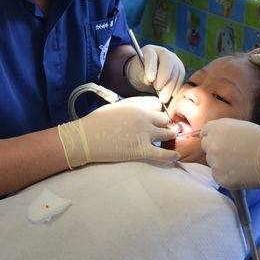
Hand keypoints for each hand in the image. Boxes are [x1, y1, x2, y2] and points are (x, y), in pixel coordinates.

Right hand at [58, 96, 178, 168]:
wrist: (84, 138)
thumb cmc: (95, 123)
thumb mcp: (115, 108)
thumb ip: (131, 108)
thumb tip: (141, 113)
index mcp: (136, 105)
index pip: (157, 105)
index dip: (156, 112)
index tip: (154, 119)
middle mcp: (143, 116)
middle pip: (165, 119)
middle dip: (163, 125)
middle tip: (161, 132)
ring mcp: (144, 133)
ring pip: (168, 133)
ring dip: (168, 137)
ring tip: (168, 142)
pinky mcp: (141, 150)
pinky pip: (163, 153)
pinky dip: (171, 155)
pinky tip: (176, 155)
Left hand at [125, 45, 184, 102]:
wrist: (148, 75)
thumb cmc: (140, 73)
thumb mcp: (137, 74)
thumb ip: (142, 76)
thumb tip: (150, 81)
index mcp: (150, 50)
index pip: (151, 56)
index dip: (151, 67)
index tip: (150, 79)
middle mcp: (164, 53)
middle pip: (168, 62)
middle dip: (164, 77)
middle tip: (158, 89)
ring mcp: (174, 60)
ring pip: (176, 71)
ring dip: (171, 85)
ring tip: (164, 97)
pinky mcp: (180, 70)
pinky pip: (181, 78)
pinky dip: (177, 87)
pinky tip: (171, 95)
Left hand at [201, 118, 259, 189]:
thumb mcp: (240, 125)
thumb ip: (222, 127)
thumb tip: (211, 132)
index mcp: (217, 129)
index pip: (205, 132)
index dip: (214, 136)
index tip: (222, 141)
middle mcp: (212, 145)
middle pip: (206, 147)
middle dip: (216, 149)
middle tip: (232, 153)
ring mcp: (215, 163)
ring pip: (212, 162)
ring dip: (221, 163)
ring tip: (239, 163)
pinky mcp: (220, 178)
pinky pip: (218, 176)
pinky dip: (226, 175)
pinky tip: (240, 172)